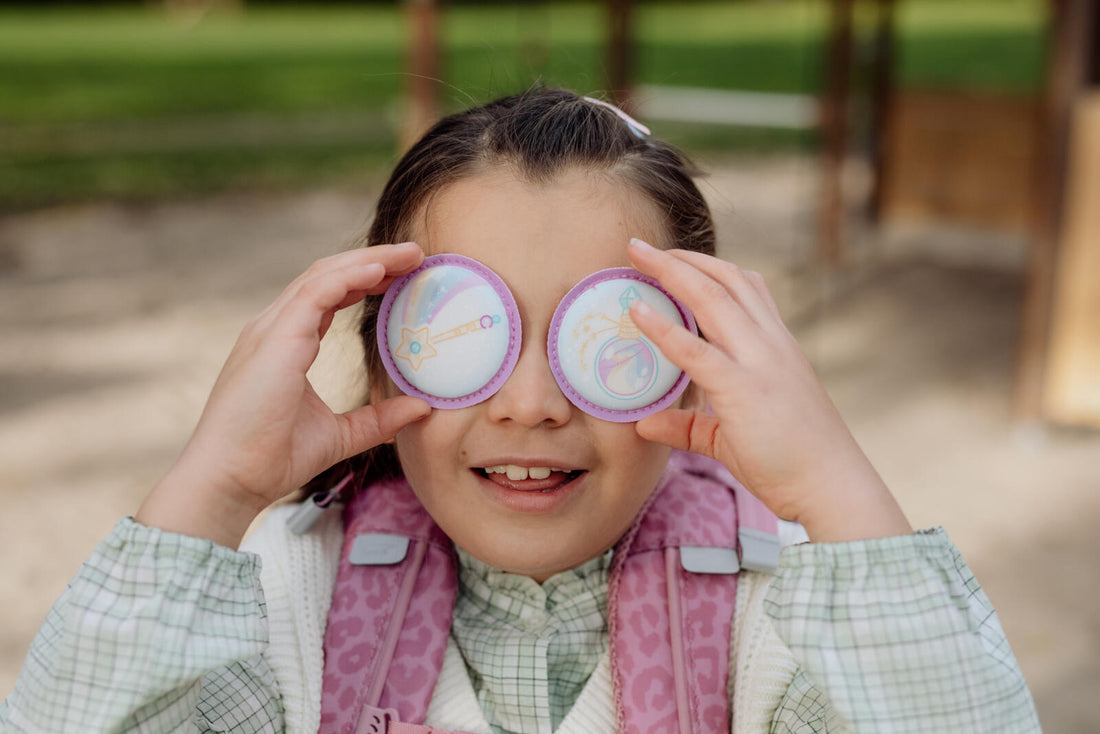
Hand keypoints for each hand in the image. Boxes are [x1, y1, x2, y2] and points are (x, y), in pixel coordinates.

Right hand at [136, 243, 430, 547]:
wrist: (230, 480)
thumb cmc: (271, 459)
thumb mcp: (341, 435)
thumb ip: (378, 419)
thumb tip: (421, 408)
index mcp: (286, 344)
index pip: (329, 296)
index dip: (365, 281)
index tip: (403, 277)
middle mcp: (275, 329)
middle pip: (329, 277)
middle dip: (373, 261)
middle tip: (415, 255)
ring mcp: (271, 330)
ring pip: (323, 276)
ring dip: (369, 261)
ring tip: (408, 254)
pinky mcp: (275, 339)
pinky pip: (315, 293)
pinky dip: (349, 277)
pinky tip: (379, 271)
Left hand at [626, 239, 909, 542]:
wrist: (830, 486)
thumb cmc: (789, 463)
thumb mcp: (730, 438)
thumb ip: (689, 425)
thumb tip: (644, 423)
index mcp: (777, 346)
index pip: (746, 287)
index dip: (707, 266)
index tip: (673, 258)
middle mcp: (770, 344)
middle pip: (724, 280)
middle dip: (681, 258)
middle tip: (640, 246)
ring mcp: (759, 362)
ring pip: (712, 299)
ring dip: (671, 272)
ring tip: (635, 256)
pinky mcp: (743, 389)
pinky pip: (696, 349)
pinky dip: (663, 327)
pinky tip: (636, 312)